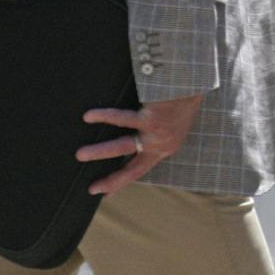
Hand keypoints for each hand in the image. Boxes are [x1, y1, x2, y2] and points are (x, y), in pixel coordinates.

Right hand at [79, 92, 203, 195]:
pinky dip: (103, 116)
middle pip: (132, 168)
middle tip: (91, 188)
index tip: (105, 194)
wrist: (195, 80)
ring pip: (122, 147)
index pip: (140, 170)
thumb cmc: (181, 95)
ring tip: (79, 155)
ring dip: (99, 151)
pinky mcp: (152, 119)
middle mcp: (162, 146)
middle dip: (111, 180)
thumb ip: (153, 130)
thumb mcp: (171, 120)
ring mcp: (157, 134)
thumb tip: (131, 132)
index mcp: (165, 147)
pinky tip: (88, 116)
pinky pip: (121, 118)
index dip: (121, 182)